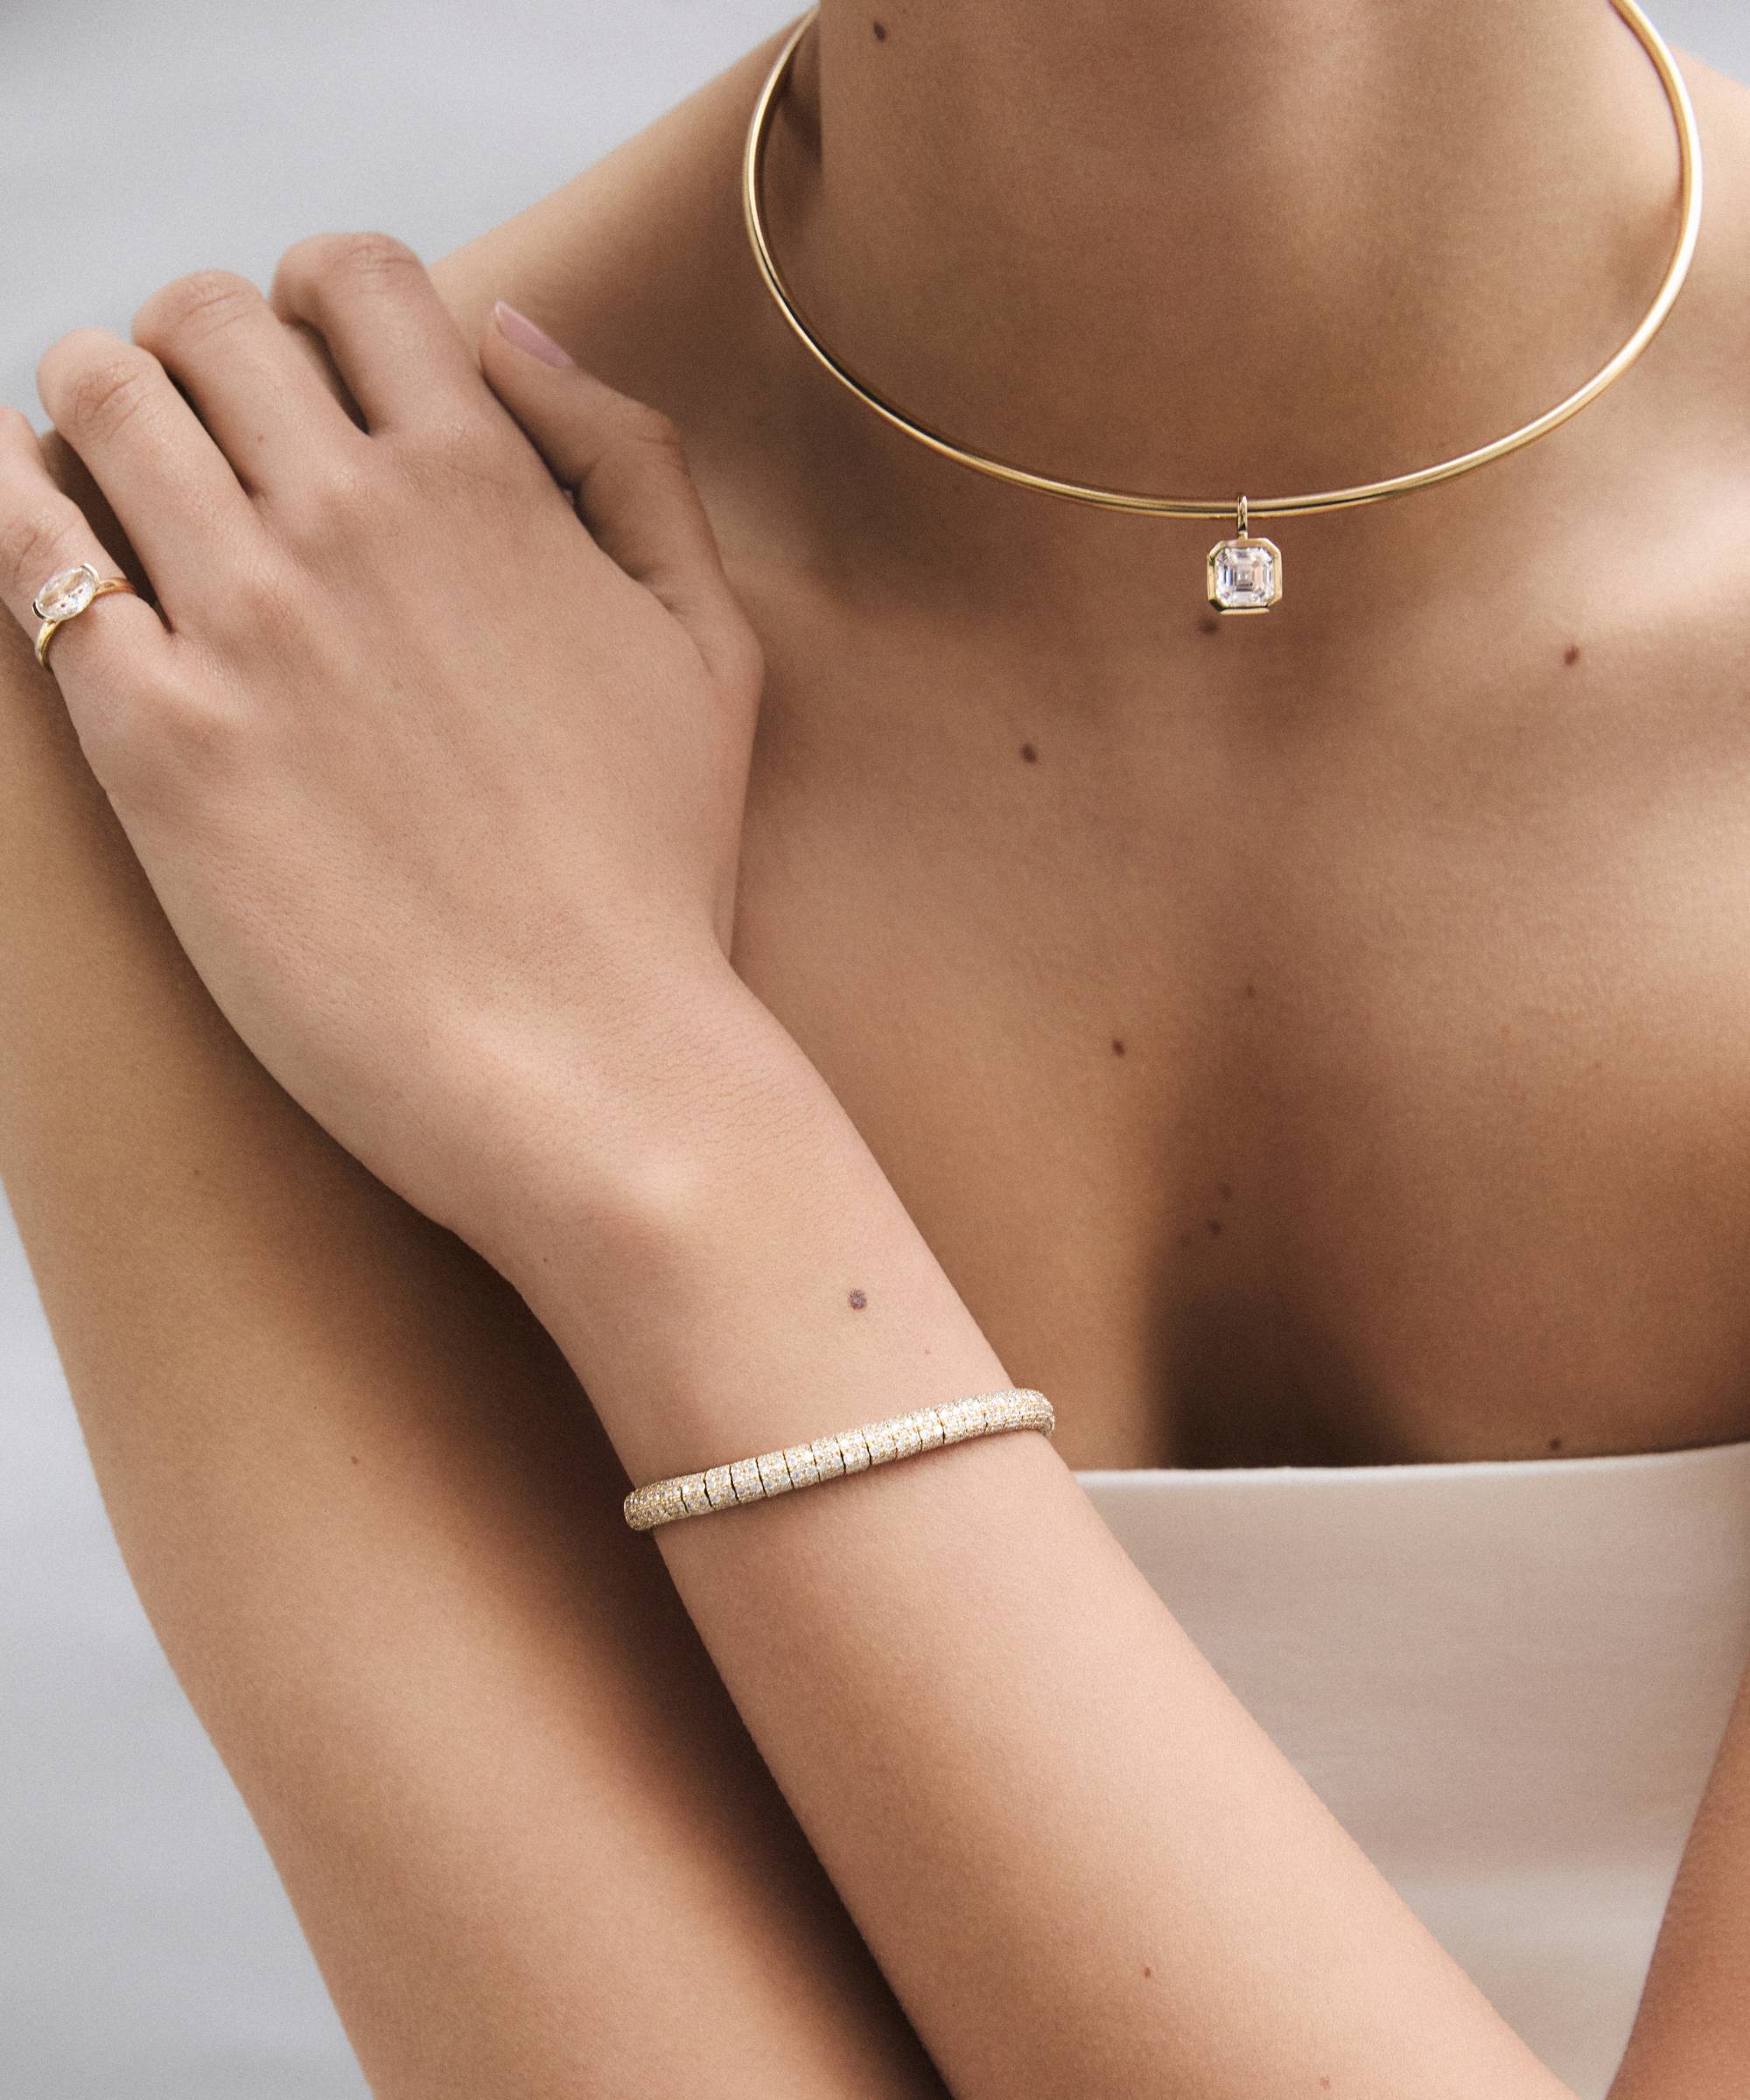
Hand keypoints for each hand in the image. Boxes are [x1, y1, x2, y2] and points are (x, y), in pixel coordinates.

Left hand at [0, 235, 764, 1249]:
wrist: (588, 1064)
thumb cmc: (658, 873)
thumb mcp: (709, 644)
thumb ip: (630, 462)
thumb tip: (516, 331)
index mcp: (486, 486)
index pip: (353, 274)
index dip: (321, 300)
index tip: (316, 373)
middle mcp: (352, 522)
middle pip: (203, 319)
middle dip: (197, 350)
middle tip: (213, 438)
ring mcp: (245, 626)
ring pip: (96, 397)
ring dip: (95, 407)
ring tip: (119, 479)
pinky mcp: (155, 741)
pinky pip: (26, 551)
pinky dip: (6, 502)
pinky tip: (28, 517)